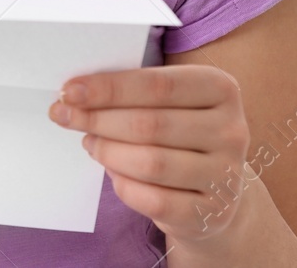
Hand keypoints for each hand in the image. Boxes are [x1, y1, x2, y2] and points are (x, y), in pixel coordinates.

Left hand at [48, 65, 256, 245]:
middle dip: (98, 119)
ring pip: (151, 163)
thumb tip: (77, 92)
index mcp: (221, 88)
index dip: (109, 87)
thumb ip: (135, 93)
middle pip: (150, 124)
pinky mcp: (212, 212)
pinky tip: (112, 172)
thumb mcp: (172, 104)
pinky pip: (155, 200)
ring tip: (89, 143)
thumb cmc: (181, 135)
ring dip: (108, 151)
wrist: (216, 193)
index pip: (158, 84)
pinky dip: (124, 185)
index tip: (70, 90)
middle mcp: (231, 130)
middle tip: (65, 116)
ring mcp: (226, 174)